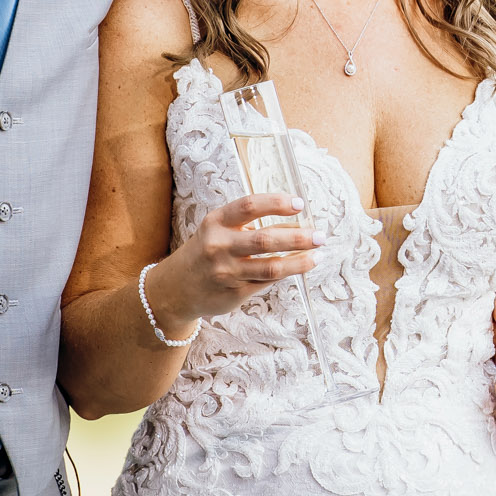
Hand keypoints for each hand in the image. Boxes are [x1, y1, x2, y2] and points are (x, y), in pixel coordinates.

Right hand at [143, 192, 320, 333]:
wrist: (175, 289)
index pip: (249, 206)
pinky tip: (299, 266)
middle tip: (320, 235)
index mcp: (216, 222)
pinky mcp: (234, 293)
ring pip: (272, 266)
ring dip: (300, 261)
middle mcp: (219, 246)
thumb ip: (246, 223)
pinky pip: (267, 281)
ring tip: (318, 255)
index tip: (299, 203)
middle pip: (265, 239)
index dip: (276, 203)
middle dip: (298, 237)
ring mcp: (227, 272)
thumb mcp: (217, 229)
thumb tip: (293, 220)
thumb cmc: (204, 251)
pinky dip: (286, 273)